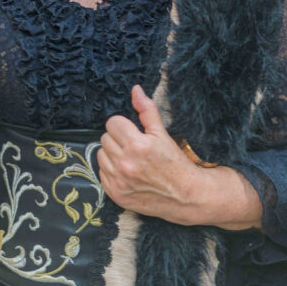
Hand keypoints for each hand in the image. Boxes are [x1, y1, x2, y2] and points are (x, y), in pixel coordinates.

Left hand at [97, 85, 262, 229]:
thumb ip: (146, 110)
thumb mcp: (162, 133)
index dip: (123, 125)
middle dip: (118, 138)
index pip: (112, 123)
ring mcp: (119, 181)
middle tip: (133, 145)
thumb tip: (135, 89)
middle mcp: (125, 164)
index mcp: (137, 145)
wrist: (185, 196)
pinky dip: (111, 170)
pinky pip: (101, 173)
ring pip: (101, 154)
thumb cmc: (174, 162)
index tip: (133, 132)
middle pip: (105, 138)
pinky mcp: (115, 194)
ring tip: (129, 158)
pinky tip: (126, 172)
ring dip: (112, 154)